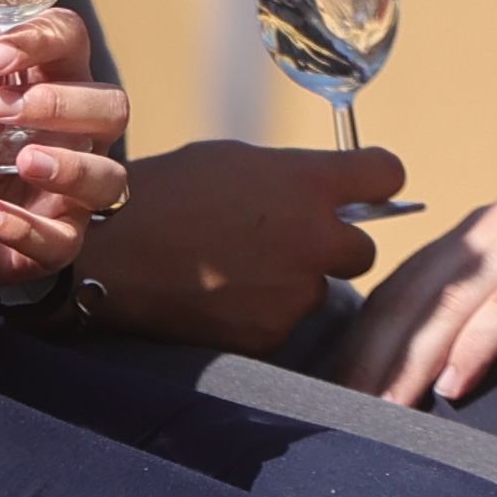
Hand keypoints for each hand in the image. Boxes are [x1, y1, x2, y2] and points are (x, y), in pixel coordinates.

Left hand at [0, 11, 126, 291]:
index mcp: (51, 85)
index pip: (70, 44)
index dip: (43, 40)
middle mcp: (76, 136)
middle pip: (112, 108)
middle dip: (66, 104)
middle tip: (6, 108)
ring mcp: (71, 192)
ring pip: (109, 178)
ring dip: (71, 167)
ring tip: (25, 160)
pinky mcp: (54, 243)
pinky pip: (59, 241)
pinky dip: (22, 227)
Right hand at [71, 140, 408, 353]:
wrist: (108, 254)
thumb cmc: (165, 193)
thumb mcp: (236, 162)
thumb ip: (290, 179)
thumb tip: (316, 195)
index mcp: (310, 182)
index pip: (388, 174)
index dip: (377, 182)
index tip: (366, 189)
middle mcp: (316, 237)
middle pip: (364, 248)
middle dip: (333, 247)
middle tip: (289, 245)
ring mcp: (295, 291)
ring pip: (318, 290)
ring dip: (293, 284)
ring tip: (237, 273)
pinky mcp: (270, 334)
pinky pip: (283, 324)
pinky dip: (262, 316)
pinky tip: (222, 301)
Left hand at [331, 133, 496, 409]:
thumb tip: (459, 351)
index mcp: (487, 228)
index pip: (404, 284)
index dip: (364, 335)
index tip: (335, 383)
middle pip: (410, 296)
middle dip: (367, 355)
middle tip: (333, 408)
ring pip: (446, 306)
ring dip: (406, 362)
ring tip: (378, 411)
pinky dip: (476, 348)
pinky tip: (455, 387)